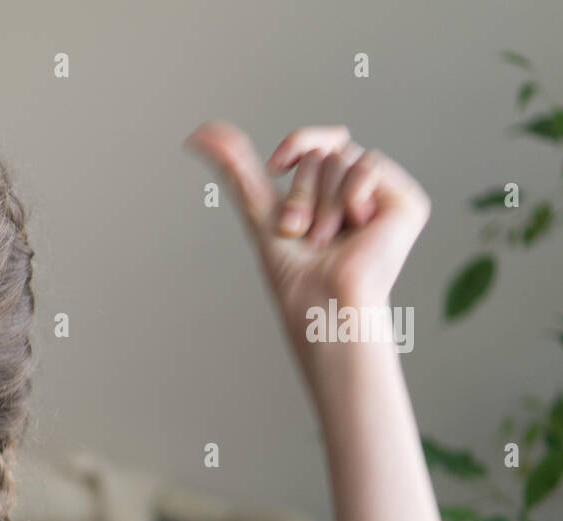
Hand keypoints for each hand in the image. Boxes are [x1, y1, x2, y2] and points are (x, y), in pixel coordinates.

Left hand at [184, 121, 430, 390]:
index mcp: (332, 194)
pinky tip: (356, 227)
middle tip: (305, 234)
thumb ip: (237, 169)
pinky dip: (349, 196)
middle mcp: (360, 192)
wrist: (318, 302)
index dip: (296, 146)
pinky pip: (369, 164)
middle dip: (302, 193)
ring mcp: (385, 197)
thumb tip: (199, 132)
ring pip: (343, 158)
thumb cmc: (292, 273)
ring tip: (327, 241)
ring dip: (322, 205)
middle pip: (325, 152)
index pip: (316, 145)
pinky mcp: (406, 203)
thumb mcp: (260, 210)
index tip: (275, 168)